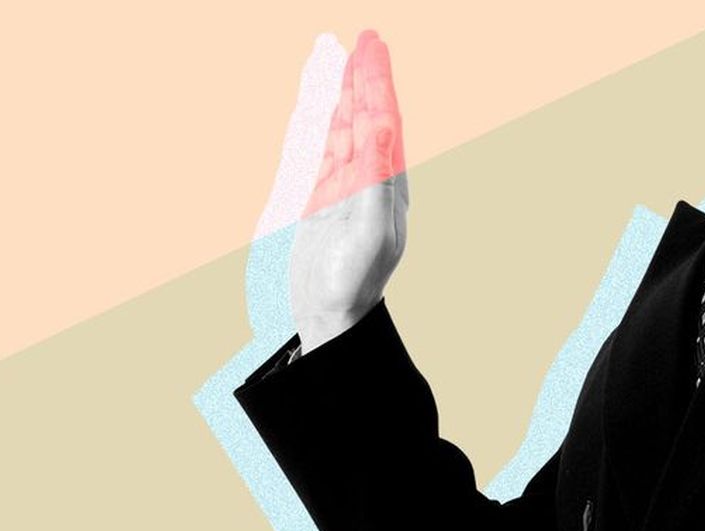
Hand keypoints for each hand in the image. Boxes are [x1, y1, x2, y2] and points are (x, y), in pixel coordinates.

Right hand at [290, 29, 408, 351]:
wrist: (329, 319)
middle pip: (364, 116)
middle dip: (363, 77)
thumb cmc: (353, 285)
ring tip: (340, 58)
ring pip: (340, 129)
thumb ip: (376, 179)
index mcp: (386, 185)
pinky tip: (320, 107)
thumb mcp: (369, 232)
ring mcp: (341, 190)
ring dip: (341, 94)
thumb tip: (382, 126)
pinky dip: (319, 123)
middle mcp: (366, 182)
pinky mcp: (318, 201)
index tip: (371, 47)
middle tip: (363, 38)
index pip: (382, 120)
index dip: (376, 82)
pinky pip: (318, 150)